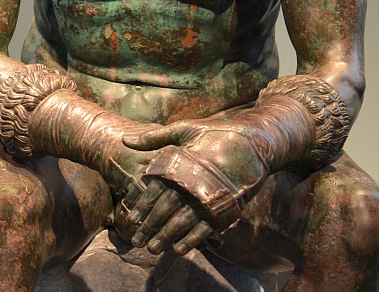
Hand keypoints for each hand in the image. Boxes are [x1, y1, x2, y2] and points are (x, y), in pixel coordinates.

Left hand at [121, 120, 268, 254]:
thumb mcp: (183, 130)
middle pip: (166, 209)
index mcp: (180, 164)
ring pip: (183, 222)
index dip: (142, 206)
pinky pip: (206, 228)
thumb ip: (153, 137)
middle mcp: (192, 182)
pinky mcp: (226, 207)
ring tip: (153, 249)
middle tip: (137, 241)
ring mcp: (209, 196)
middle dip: (150, 227)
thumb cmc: (214, 134)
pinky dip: (192, 240)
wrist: (254, 143)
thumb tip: (124, 139)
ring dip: (167, 237)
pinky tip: (179, 250)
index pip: (155, 190)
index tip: (132, 219)